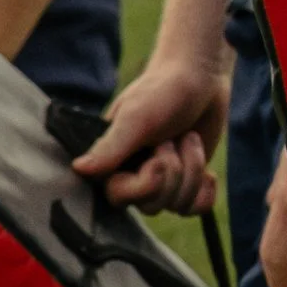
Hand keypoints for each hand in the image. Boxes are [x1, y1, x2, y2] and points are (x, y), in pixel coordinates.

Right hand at [71, 52, 228, 214]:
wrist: (199, 78)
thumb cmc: (162, 91)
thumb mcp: (135, 118)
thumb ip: (110, 147)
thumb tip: (78, 169)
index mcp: (113, 161)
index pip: (120, 197)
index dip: (146, 184)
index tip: (160, 159)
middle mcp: (134, 175)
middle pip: (152, 206)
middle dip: (174, 171)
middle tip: (172, 138)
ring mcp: (162, 181)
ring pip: (178, 206)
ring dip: (193, 170)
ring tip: (189, 140)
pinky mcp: (187, 182)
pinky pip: (196, 208)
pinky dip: (206, 192)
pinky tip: (209, 172)